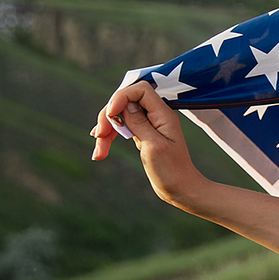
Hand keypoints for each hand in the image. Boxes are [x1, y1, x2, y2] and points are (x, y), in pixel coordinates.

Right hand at [91, 81, 205, 207]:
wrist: (180, 189)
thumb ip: (139, 122)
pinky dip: (109, 137)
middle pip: (124, 102)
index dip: (121, 96)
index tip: (111, 114)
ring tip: (98, 153)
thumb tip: (125, 102)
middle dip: (108, 117)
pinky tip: (100, 151)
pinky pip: (121, 128)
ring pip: (119, 116)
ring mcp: (149, 124)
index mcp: (164, 115)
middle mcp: (157, 116)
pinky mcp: (142, 133)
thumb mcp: (153, 146)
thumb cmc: (171, 170)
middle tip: (98, 137)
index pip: (141, 90)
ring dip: (105, 131)